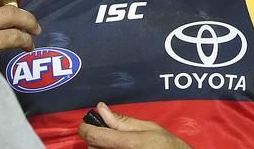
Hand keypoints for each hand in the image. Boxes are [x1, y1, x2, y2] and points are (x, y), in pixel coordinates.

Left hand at [79, 102, 193, 148]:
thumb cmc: (167, 146)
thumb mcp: (148, 127)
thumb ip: (122, 120)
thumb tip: (102, 109)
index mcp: (128, 143)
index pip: (94, 135)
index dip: (86, 127)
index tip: (86, 122)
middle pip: (92, 146)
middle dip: (97, 136)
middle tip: (111, 132)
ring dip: (100, 146)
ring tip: (118, 142)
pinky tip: (119, 148)